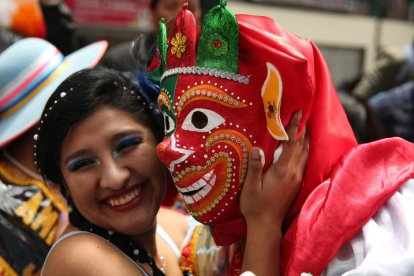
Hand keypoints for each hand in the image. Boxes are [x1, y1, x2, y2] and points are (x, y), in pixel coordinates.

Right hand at [240, 111, 308, 228]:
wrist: (265, 225)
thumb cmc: (255, 206)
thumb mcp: (250, 187)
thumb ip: (255, 167)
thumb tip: (256, 148)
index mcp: (283, 171)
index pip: (291, 144)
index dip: (294, 128)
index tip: (298, 113)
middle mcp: (293, 173)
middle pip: (301, 147)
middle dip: (302, 130)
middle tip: (304, 114)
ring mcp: (296, 179)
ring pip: (305, 155)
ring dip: (306, 140)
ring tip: (306, 127)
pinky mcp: (295, 184)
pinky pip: (304, 162)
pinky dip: (304, 151)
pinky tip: (303, 148)